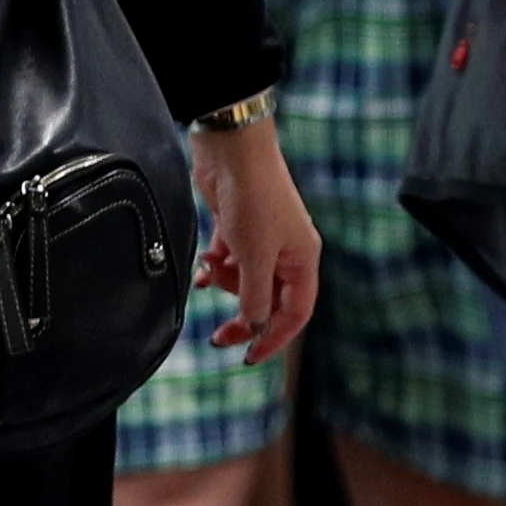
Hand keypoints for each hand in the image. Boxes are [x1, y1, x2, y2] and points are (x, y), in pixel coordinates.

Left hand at [188, 123, 318, 363]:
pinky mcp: (238, 226)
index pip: (296, 313)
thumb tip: (254, 325)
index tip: (250, 356)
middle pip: (268, 299)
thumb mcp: (254, 257)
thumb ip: (255, 297)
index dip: (275, 338)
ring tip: (210, 268)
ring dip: (225, 282)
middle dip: (243, 316)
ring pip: (245, 280)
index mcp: (302, 259)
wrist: (232, 149)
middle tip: (218, 337)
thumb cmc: (252, 199)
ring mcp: (262, 238)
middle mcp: (286, 251)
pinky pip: (229, 260)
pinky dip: (215, 267)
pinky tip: (203, 267)